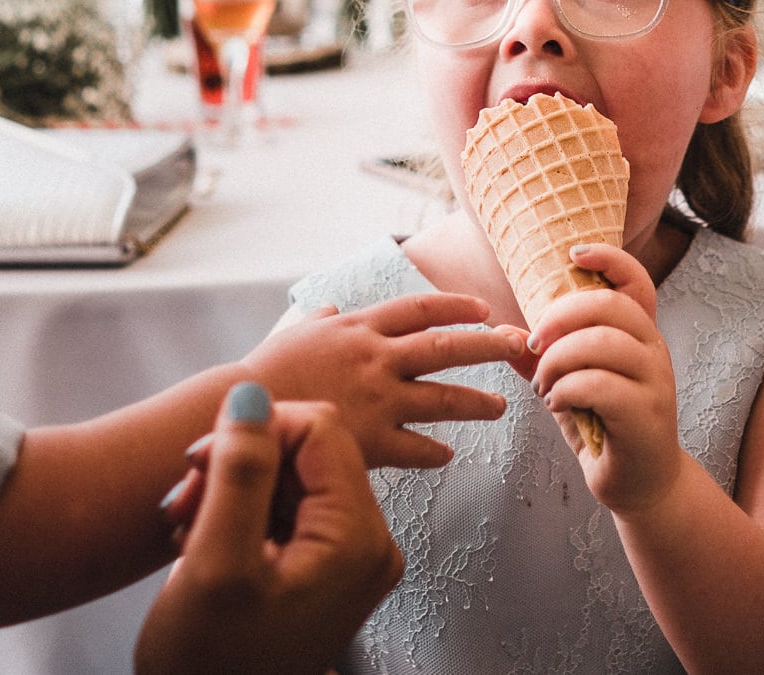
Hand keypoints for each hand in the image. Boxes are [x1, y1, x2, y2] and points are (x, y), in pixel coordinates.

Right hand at [137, 383, 400, 674]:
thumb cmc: (211, 661)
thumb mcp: (215, 558)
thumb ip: (239, 471)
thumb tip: (252, 394)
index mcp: (357, 540)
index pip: (320, 427)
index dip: (257, 430)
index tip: (204, 462)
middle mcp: (366, 544)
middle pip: (306, 449)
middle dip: (238, 462)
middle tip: (187, 498)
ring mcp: (346, 556)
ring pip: (289, 474)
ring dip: (229, 487)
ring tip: (188, 525)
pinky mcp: (321, 565)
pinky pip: (285, 506)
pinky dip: (237, 510)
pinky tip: (203, 538)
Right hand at [248, 293, 527, 467]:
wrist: (242, 413)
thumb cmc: (263, 372)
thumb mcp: (292, 334)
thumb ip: (318, 321)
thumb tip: (330, 309)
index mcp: (358, 329)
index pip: (418, 308)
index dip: (455, 307)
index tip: (483, 310)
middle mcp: (375, 358)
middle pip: (447, 346)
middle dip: (490, 345)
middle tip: (521, 346)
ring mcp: (377, 398)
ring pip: (444, 398)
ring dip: (477, 402)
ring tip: (500, 406)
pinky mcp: (372, 439)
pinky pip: (418, 447)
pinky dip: (434, 452)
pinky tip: (446, 455)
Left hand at [526, 244, 683, 509]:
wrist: (638, 483)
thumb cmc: (600, 424)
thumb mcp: (567, 383)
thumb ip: (541, 355)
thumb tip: (502, 330)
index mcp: (637, 334)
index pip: (636, 282)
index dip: (610, 258)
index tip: (572, 254)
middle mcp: (653, 351)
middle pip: (610, 306)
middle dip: (559, 317)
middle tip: (533, 345)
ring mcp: (656, 383)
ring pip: (602, 344)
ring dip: (557, 361)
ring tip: (543, 385)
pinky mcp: (648, 415)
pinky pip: (600, 386)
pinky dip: (566, 391)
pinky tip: (557, 404)